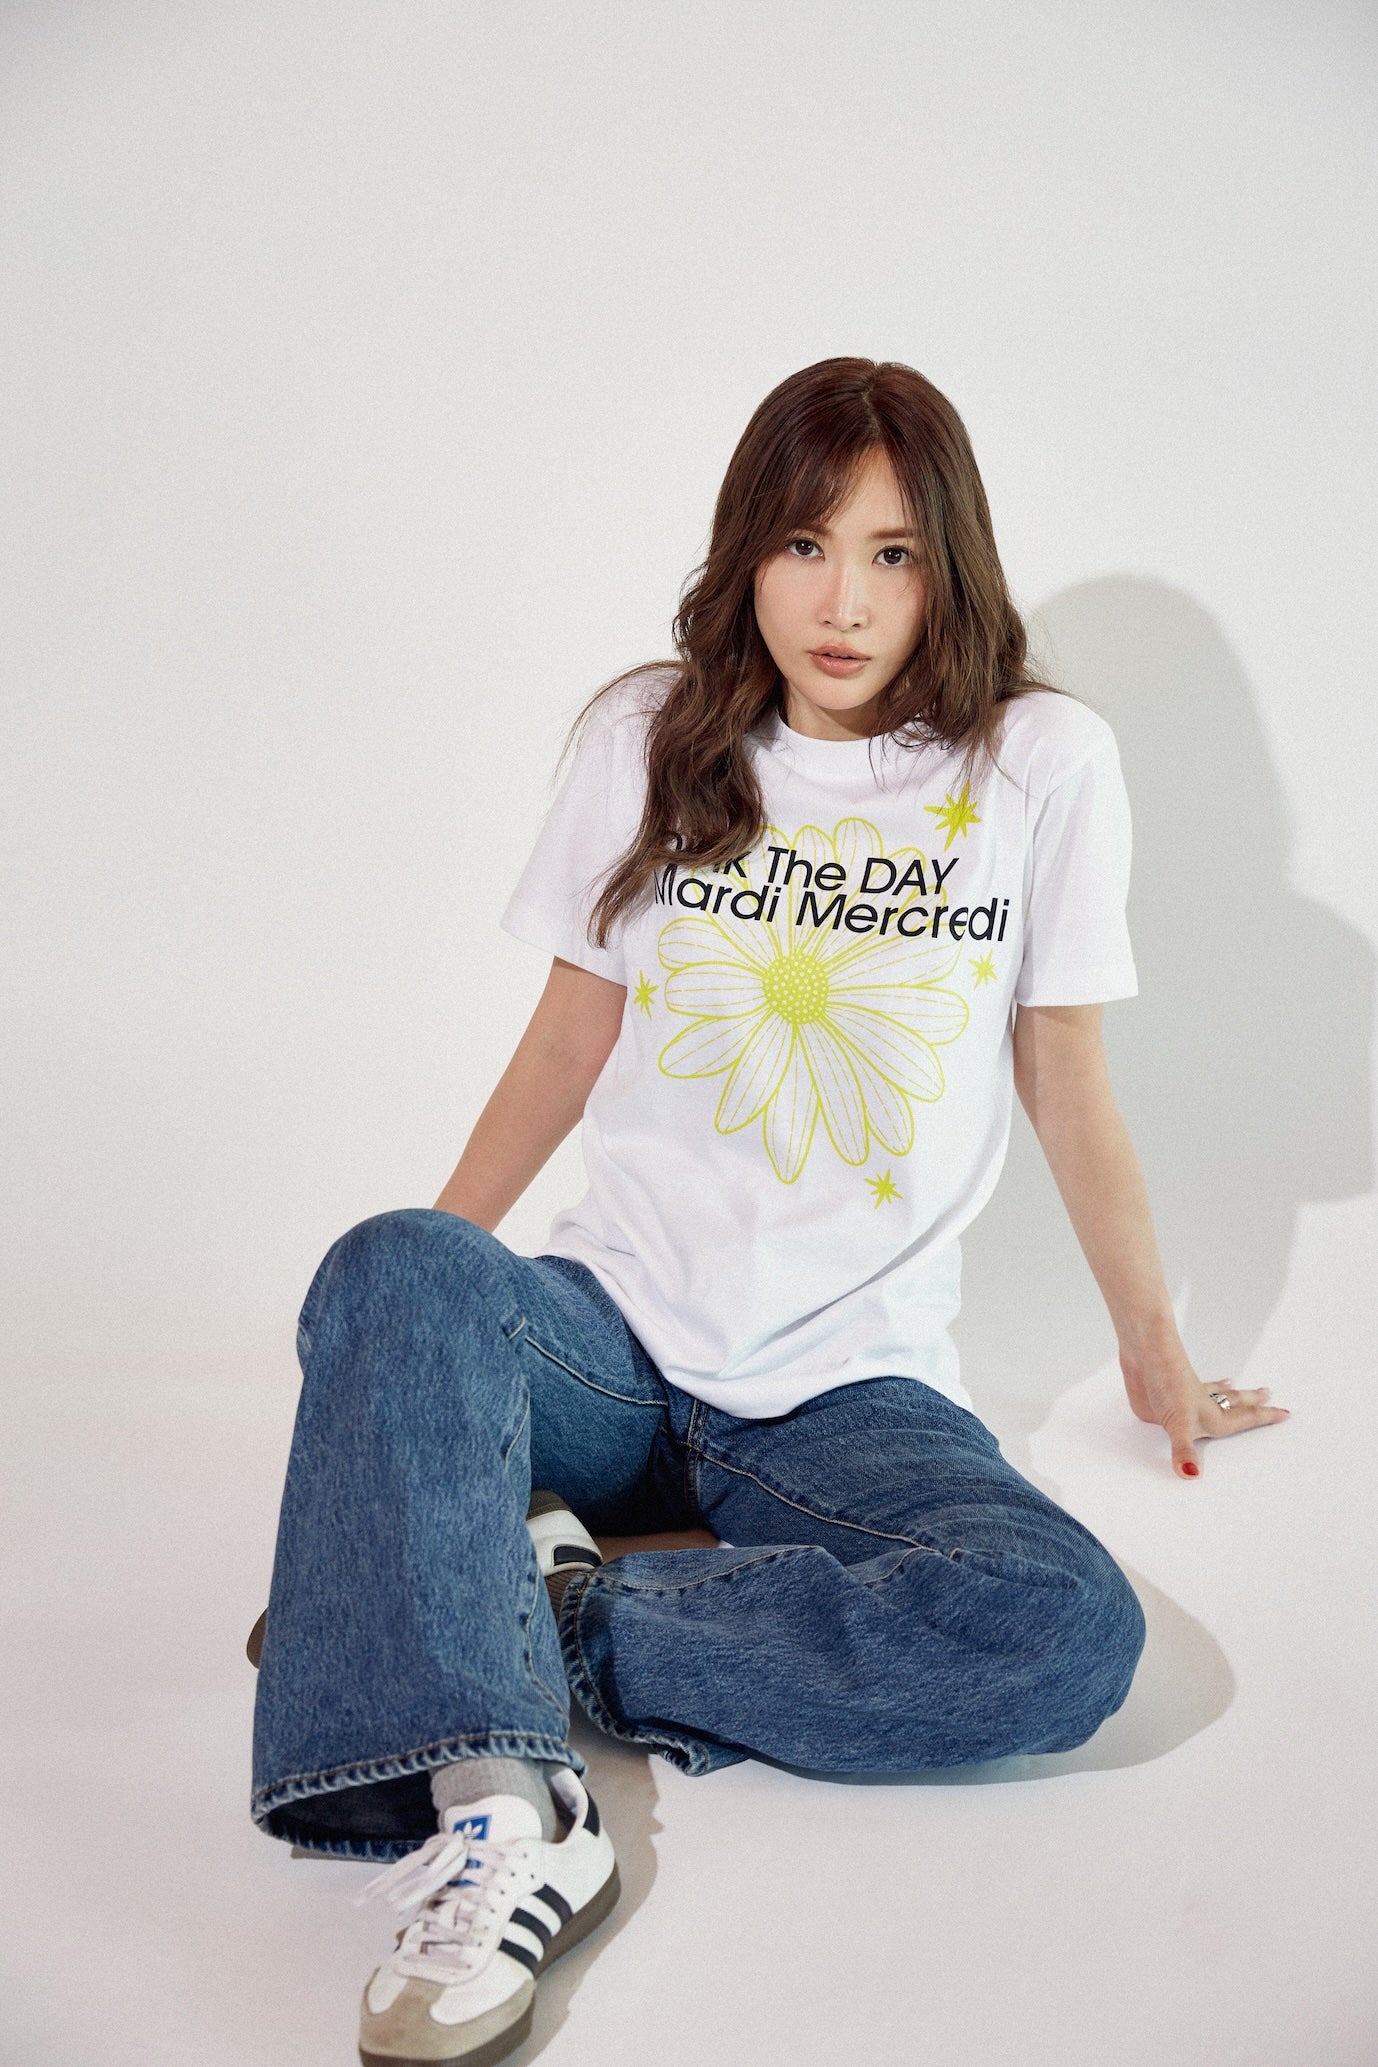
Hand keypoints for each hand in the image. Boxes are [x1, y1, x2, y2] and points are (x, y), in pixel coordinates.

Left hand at [1121, 1347, 1290, 1478]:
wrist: (1144, 1356)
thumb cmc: (1168, 1383)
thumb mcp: (1179, 1423)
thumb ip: (1185, 1451)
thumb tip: (1191, 1474)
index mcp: (1212, 1416)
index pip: (1245, 1417)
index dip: (1265, 1416)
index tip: (1285, 1413)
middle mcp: (1201, 1407)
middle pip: (1233, 1401)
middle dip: (1251, 1401)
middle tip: (1267, 1393)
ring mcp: (1182, 1401)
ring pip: (1211, 1394)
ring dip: (1225, 1392)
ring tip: (1233, 1385)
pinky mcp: (1163, 1400)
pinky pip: (1185, 1396)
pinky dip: (1196, 1390)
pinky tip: (1192, 1387)